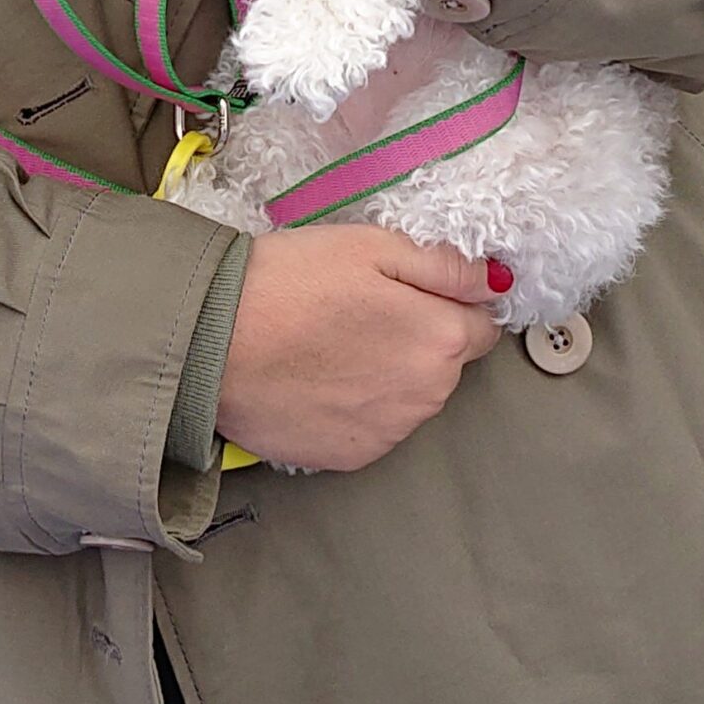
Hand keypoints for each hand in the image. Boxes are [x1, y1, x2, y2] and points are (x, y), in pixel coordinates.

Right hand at [215, 227, 505, 471]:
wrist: (210, 341)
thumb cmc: (286, 283)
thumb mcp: (371, 246)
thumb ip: (443, 266)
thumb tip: (493, 281)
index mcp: (439, 339)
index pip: (481, 327)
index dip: (448, 305)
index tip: (410, 295)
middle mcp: (426, 395)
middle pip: (445, 365)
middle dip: (416, 340)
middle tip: (358, 312)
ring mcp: (388, 432)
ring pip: (409, 398)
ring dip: (387, 376)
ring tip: (330, 345)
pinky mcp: (350, 457)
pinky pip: (373, 428)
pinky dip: (355, 408)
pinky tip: (317, 380)